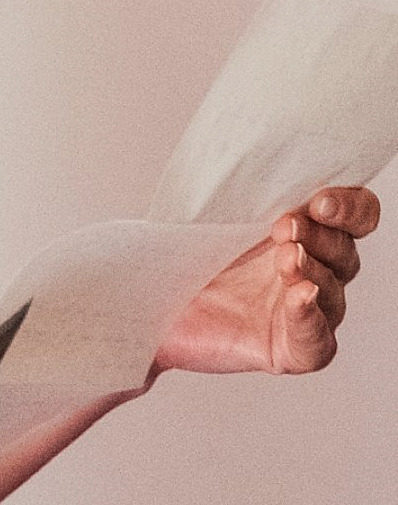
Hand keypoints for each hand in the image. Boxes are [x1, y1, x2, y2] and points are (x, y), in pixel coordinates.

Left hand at [152, 186, 380, 374]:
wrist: (148, 309)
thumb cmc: (182, 258)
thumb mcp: (202, 214)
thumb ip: (227, 189)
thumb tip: (227, 154)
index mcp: (304, 230)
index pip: (356, 214)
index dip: (350, 206)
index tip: (320, 200)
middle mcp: (314, 269)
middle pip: (345, 250)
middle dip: (321, 235)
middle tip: (285, 226)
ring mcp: (304, 310)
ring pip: (333, 290)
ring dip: (312, 270)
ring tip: (286, 259)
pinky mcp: (292, 349)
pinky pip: (318, 340)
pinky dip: (310, 318)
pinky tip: (300, 298)